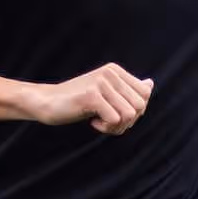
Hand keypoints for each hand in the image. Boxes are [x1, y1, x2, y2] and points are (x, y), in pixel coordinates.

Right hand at [31, 64, 152, 134]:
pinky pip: (115, 119)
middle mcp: (110, 73)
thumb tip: (150, 84)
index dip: (135, 112)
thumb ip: (127, 90)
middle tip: (109, 122)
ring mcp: (101, 83)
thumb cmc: (77, 101)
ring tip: (101, 123)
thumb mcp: (106, 94)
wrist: (47, 102)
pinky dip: (106, 128)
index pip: (144, 94)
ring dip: (117, 126)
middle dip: (128, 121)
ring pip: (130, 114)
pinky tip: (93, 123)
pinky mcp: (92, 95)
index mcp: (115, 70)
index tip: (116, 114)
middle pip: (140, 106)